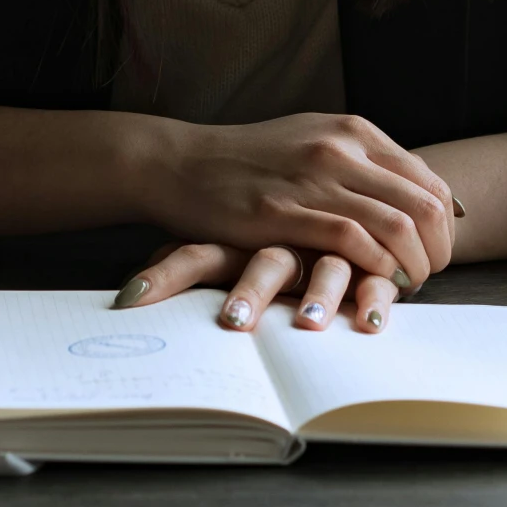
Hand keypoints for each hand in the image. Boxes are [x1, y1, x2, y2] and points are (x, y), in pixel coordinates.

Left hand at [113, 242, 399, 333]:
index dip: (167, 273)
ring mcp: (330, 246)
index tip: (133, 297)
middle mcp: (283, 238)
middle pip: (263, 265)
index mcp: (240, 234)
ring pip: (325, 269)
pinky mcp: (371, 263)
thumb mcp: (226, 240)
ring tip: (309, 325)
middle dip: (246, 293)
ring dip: (320, 297)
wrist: (335, 181)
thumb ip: (186, 263)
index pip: (196, 255)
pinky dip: (372, 302)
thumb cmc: (267, 223)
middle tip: (232, 322)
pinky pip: (377, 283)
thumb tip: (129, 294)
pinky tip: (372, 323)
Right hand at [129, 112, 456, 287]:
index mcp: (353, 131)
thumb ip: (362, 163)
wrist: (181, 163)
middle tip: (427, 276)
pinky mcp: (283, 210)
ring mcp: (312, 178)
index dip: (445, 226)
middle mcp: (340, 149)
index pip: (430, 181)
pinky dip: (375, 266)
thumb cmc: (248, 160)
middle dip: (439, 251)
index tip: (434, 252)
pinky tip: (372, 282)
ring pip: (397, 225)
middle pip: (425, 205)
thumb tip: (417, 195)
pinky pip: (351, 239)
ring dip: (413, 266)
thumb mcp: (312, 142)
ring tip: (405, 286)